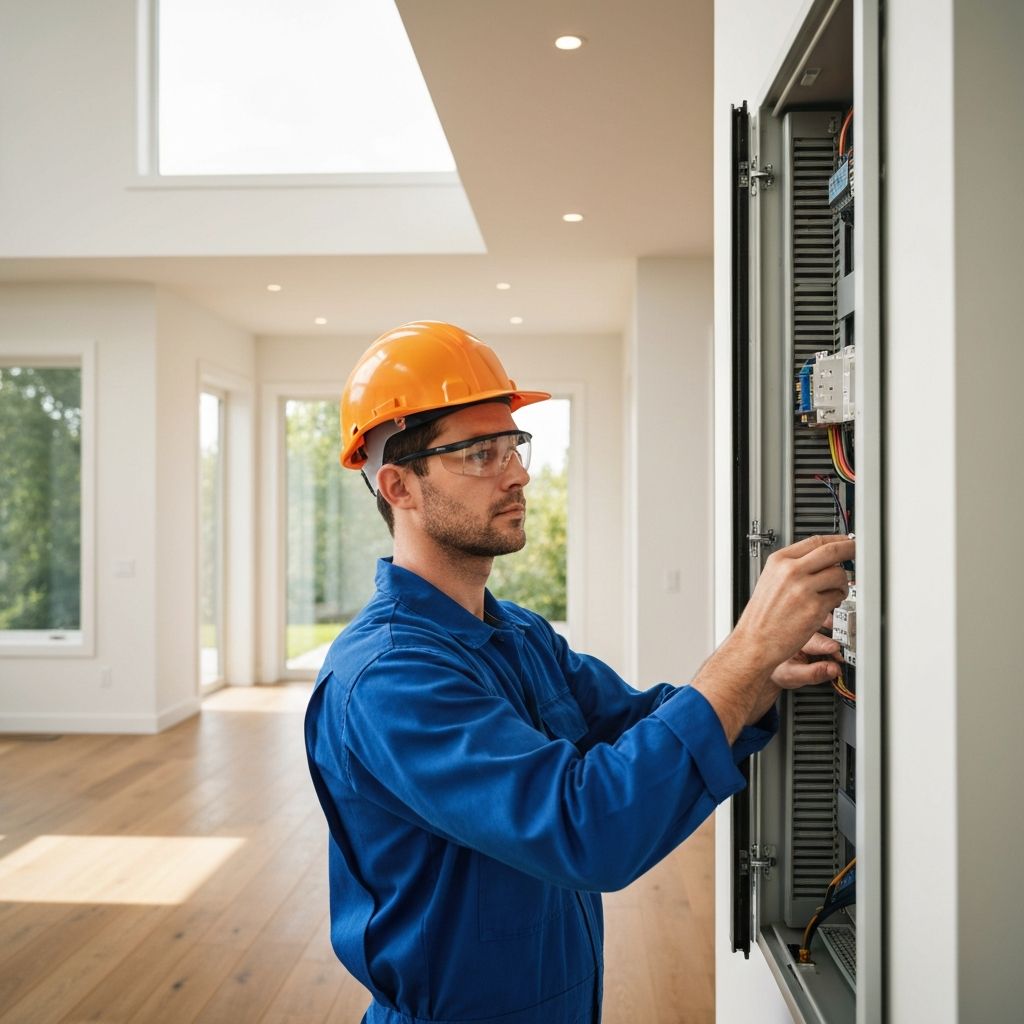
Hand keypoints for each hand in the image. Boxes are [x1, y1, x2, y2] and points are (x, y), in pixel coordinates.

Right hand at [733, 534, 853, 674]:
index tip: (845, 541)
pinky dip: (837, 600)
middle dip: (850, 549)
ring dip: (843, 583)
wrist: (755, 641)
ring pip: (838, 574)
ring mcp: (803, 589)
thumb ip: (793, 566)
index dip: (836, 540)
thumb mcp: (771, 580)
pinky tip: (828, 606)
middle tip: (858, 551)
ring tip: (836, 591)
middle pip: (831, 551)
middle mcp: (790, 571)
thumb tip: (821, 557)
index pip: (815, 541)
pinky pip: (837, 597)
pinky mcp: (814, 608)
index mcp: (779, 561)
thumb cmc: (763, 615)